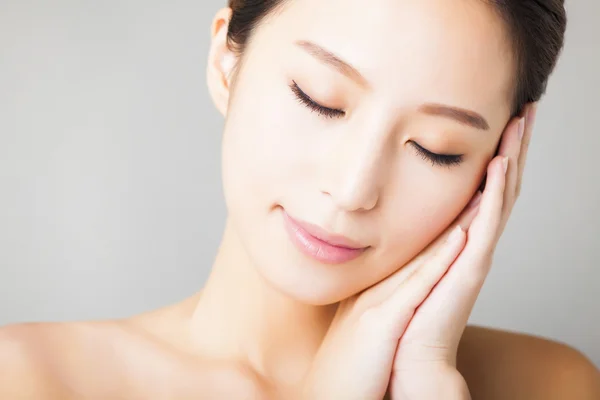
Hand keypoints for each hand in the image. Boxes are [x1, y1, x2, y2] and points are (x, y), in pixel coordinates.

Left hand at [389, 103, 537, 398]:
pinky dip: (494, 195)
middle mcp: (470, 243)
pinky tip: (500, 166)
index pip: (480, 187)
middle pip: (499, 185)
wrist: (404, 361)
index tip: (500, 117)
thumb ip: (404, 239)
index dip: (494, 153)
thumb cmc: (397, 317)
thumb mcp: (400, 264)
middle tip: (525, 106)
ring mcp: (472, 256)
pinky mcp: (468, 271)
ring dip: (512, 159)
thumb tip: (385, 213)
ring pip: (500, 198)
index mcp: (454, 240)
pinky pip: (485, 226)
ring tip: (521, 121)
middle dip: (513, 145)